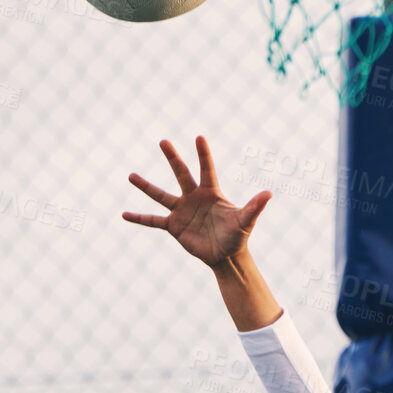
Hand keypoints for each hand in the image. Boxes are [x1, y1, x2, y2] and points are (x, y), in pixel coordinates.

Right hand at [124, 137, 272, 268]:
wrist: (226, 256)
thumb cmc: (237, 236)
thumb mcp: (246, 221)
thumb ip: (254, 207)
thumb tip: (269, 193)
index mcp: (210, 193)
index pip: (207, 169)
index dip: (204, 155)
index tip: (199, 137)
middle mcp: (193, 197)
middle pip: (181, 173)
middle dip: (172, 158)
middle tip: (163, 140)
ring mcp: (181, 211)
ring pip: (160, 195)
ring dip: (146, 186)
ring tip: (130, 175)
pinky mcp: (173, 226)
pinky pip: (153, 220)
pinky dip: (139, 218)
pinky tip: (124, 214)